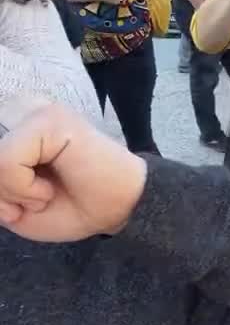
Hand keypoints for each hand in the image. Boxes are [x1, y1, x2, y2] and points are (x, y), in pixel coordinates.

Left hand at [0, 104, 146, 241]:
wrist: (121, 211)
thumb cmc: (76, 207)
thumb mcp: (13, 204)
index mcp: (19, 130)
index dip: (0, 181)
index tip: (11, 202)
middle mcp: (26, 113)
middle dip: (1, 192)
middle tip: (31, 202)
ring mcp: (40, 114)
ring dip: (12, 193)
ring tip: (45, 194)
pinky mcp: (51, 122)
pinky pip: (7, 161)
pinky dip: (23, 188)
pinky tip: (49, 190)